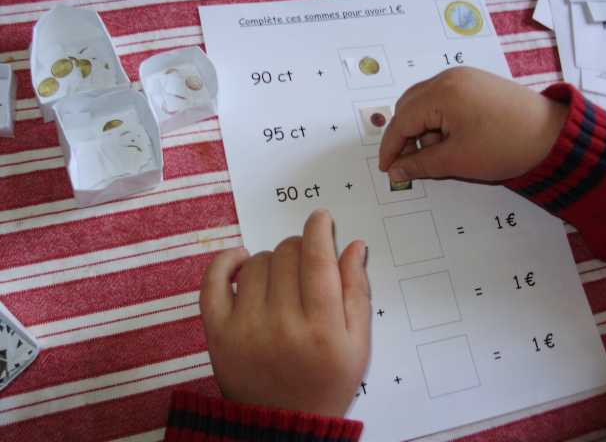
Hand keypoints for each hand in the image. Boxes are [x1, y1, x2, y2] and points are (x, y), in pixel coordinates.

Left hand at [199, 208, 370, 417]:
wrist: (285, 423)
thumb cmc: (326, 382)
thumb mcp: (358, 343)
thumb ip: (357, 291)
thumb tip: (353, 246)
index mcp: (322, 327)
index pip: (318, 258)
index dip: (319, 229)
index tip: (320, 218)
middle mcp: (283, 324)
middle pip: (287, 255)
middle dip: (300, 246)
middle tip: (305, 259)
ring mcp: (246, 328)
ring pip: (256, 262)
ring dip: (271, 259)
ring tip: (280, 277)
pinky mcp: (218, 334)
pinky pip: (213, 281)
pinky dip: (224, 262)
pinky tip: (240, 259)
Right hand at [379, 66, 568, 181]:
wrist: (553, 135)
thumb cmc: (507, 146)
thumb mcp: (457, 160)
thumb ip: (420, 164)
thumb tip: (396, 170)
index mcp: (442, 93)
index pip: (401, 121)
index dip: (391, 147)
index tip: (387, 169)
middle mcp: (448, 78)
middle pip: (408, 106)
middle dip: (405, 136)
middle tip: (409, 162)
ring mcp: (462, 77)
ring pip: (424, 102)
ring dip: (422, 129)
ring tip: (440, 153)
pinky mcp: (474, 82)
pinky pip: (442, 99)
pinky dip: (438, 120)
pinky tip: (450, 140)